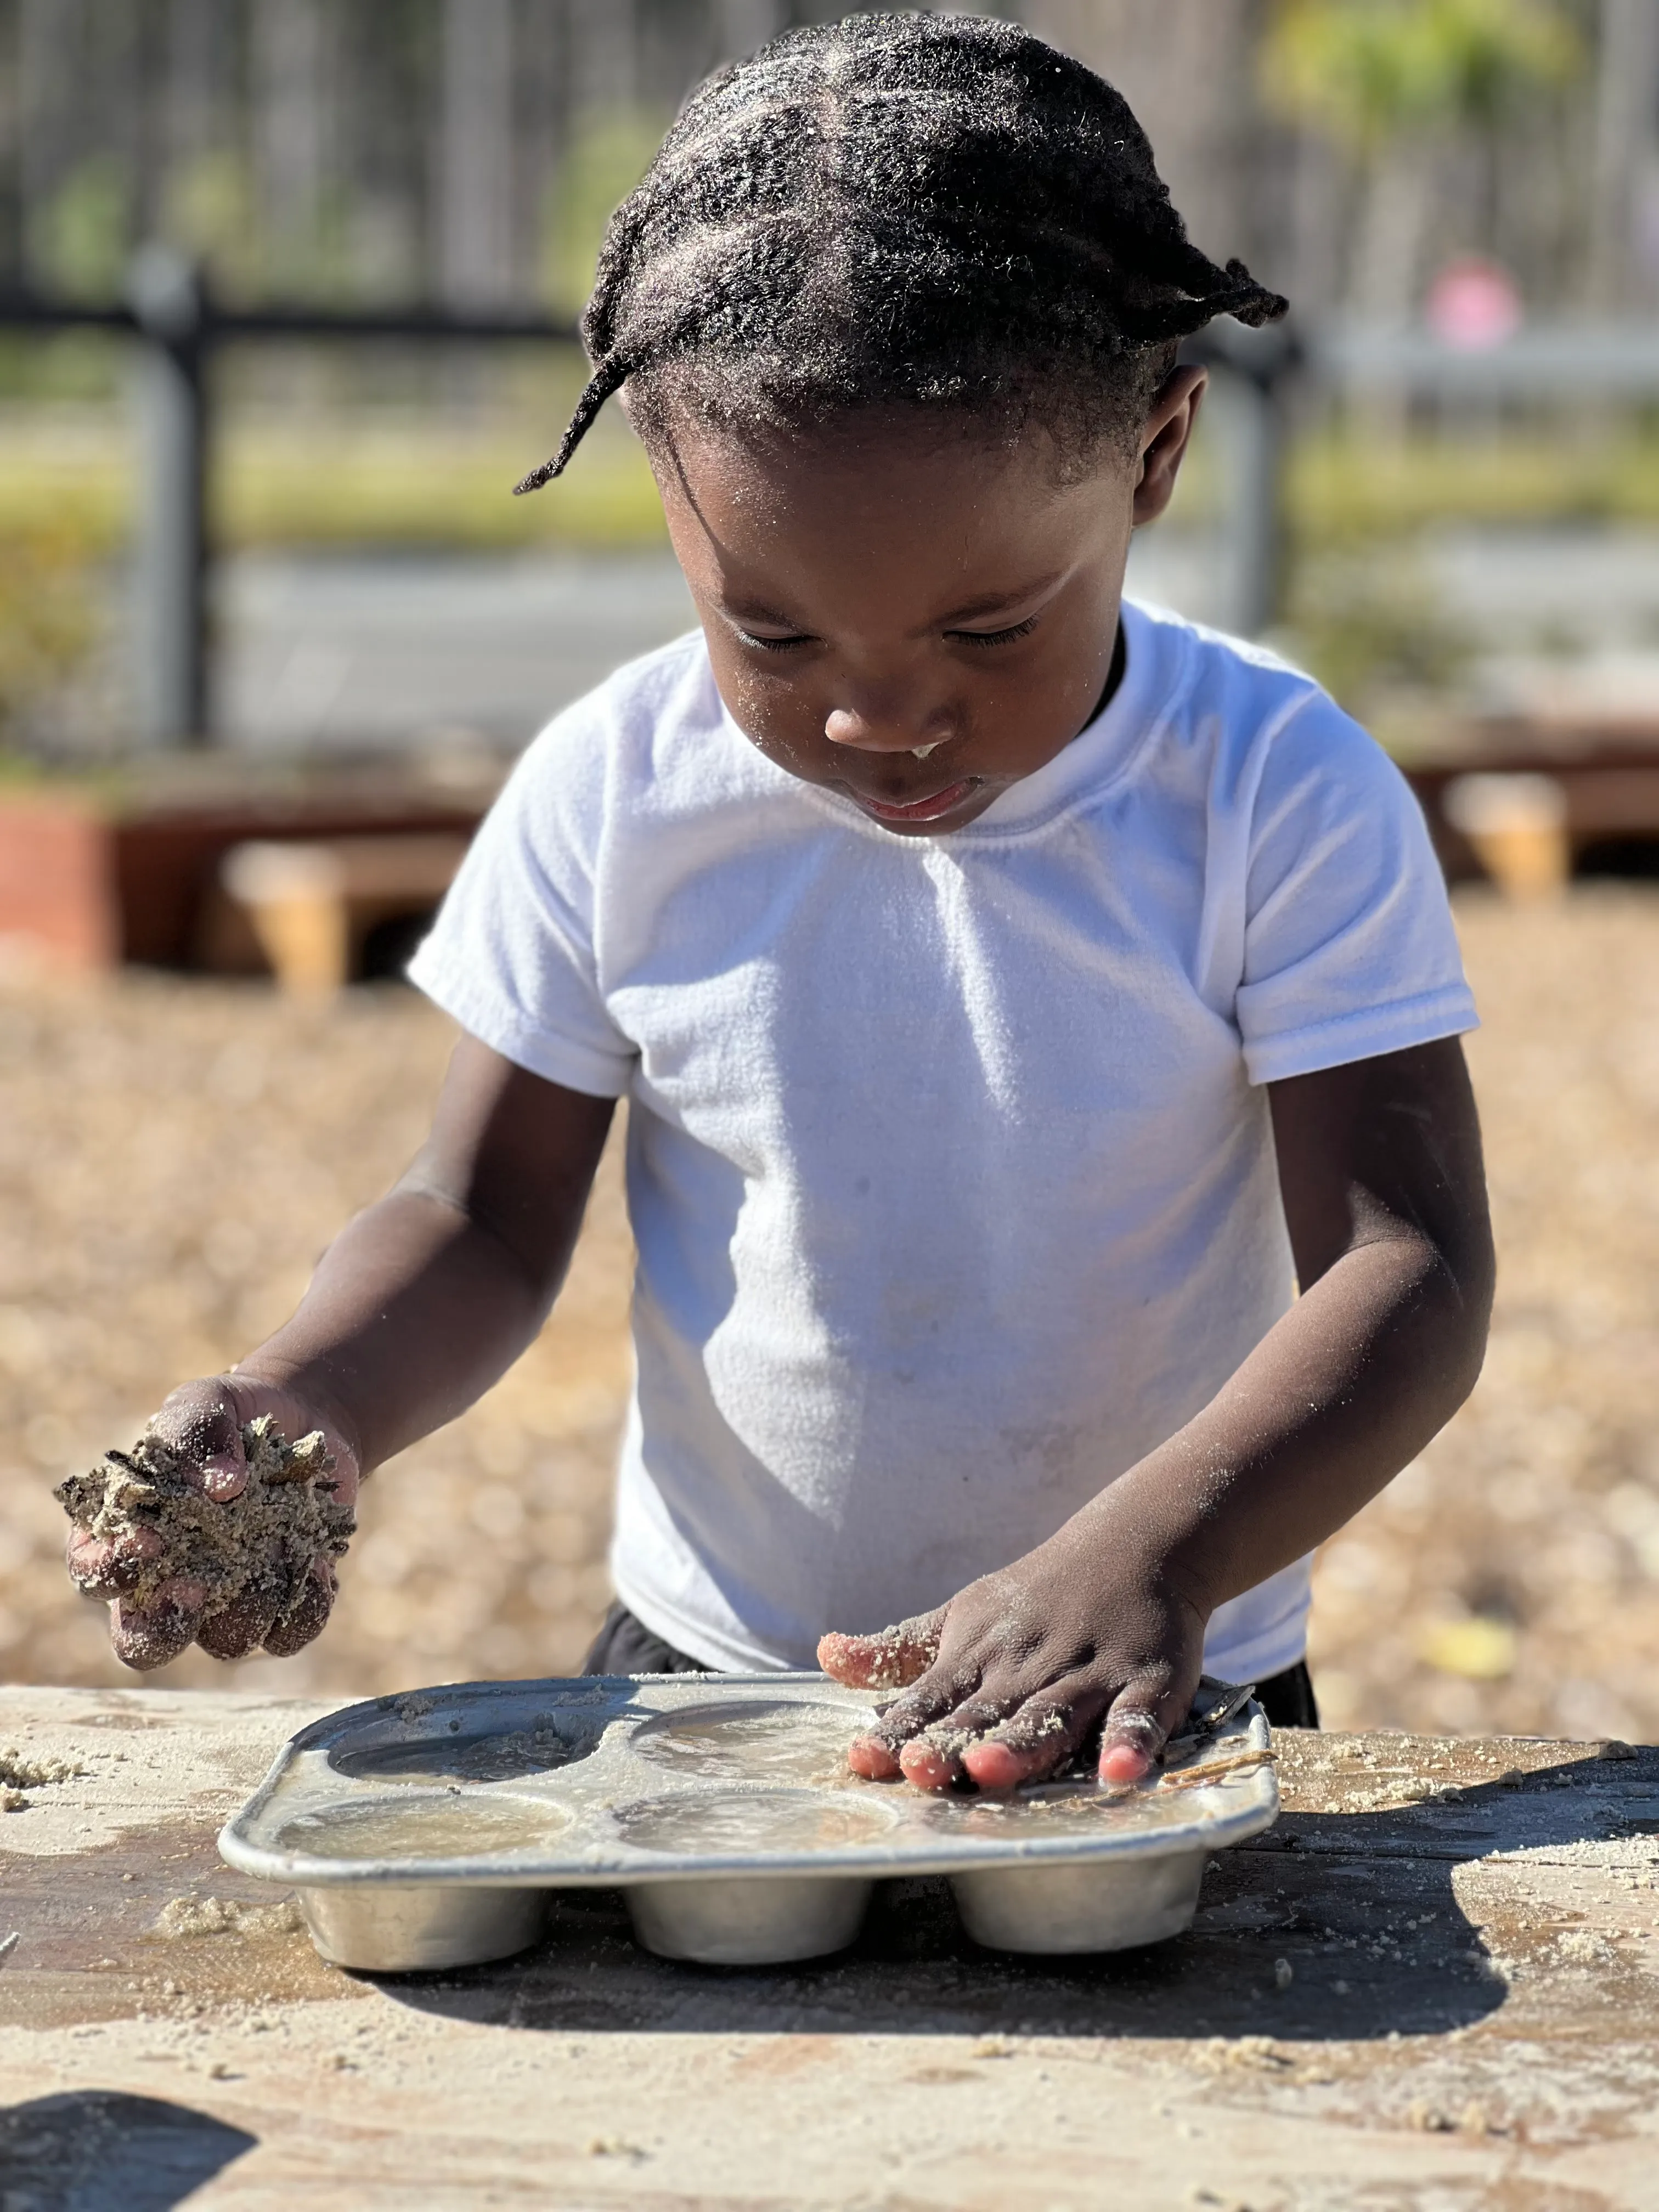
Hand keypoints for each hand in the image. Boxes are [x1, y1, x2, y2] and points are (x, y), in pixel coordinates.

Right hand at [64, 1376, 359, 1670]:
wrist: (300, 1422)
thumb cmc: (228, 1416)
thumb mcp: (204, 1404)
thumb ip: (196, 1432)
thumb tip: (222, 1485)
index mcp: (125, 1538)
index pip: (94, 1575)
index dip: (110, 1570)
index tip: (144, 1540)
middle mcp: (169, 1584)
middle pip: (145, 1643)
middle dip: (165, 1627)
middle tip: (193, 1587)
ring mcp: (228, 1600)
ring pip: (227, 1639)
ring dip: (250, 1604)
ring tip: (275, 1545)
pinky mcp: (286, 1600)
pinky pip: (292, 1631)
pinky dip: (306, 1604)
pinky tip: (318, 1564)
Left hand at [817, 1531, 1207, 1790]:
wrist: (1135, 1544)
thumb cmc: (1036, 1597)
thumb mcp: (962, 1617)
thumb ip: (899, 1650)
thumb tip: (825, 1657)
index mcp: (981, 1657)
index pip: (931, 1699)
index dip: (898, 1731)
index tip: (861, 1760)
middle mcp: (1029, 1669)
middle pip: (986, 1713)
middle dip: (953, 1743)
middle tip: (917, 1770)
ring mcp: (1090, 1675)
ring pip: (1052, 1716)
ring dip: (1023, 1744)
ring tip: (992, 1771)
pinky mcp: (1148, 1683)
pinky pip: (1139, 1718)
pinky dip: (1130, 1743)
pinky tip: (1117, 1775)